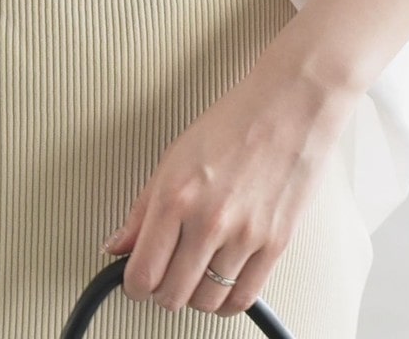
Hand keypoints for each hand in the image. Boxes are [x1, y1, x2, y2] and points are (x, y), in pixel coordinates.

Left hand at [100, 52, 358, 317]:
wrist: (290, 106)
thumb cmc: (234, 122)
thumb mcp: (174, 157)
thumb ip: (143, 208)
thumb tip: (118, 245)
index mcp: (176, 195)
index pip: (143, 272)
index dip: (134, 285)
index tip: (136, 280)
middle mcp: (208, 219)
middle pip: (172, 295)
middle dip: (162, 291)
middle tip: (163, 275)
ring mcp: (244, 235)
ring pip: (207, 302)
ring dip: (194, 296)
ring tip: (193, 275)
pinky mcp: (275, 244)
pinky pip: (243, 297)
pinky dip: (227, 302)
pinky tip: (220, 284)